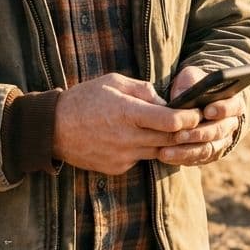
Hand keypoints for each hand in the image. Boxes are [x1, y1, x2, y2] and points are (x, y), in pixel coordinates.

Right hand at [53, 73, 200, 174]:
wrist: (53, 129)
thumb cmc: (85, 99)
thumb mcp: (114, 82)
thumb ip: (143, 90)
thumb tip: (166, 102)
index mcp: (128, 113)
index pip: (172, 122)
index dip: (189, 118)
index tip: (195, 112)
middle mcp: (128, 138)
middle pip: (170, 140)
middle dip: (183, 132)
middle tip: (190, 122)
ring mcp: (123, 156)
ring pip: (158, 151)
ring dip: (164, 141)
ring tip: (163, 128)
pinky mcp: (117, 168)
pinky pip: (141, 159)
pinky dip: (144, 149)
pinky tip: (134, 138)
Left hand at [161, 66, 245, 166]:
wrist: (189, 105)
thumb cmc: (191, 87)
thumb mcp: (190, 78)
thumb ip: (189, 82)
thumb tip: (182, 95)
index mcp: (232, 103)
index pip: (234, 107)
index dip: (222, 109)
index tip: (207, 111)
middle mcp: (229, 125)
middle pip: (219, 131)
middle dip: (199, 134)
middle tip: (180, 135)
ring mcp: (220, 142)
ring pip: (208, 149)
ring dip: (187, 150)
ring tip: (167, 150)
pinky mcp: (208, 154)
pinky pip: (197, 159)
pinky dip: (181, 158)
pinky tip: (166, 155)